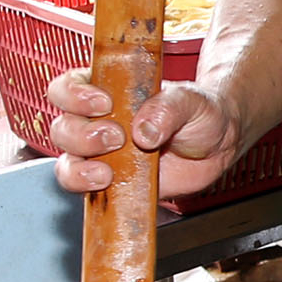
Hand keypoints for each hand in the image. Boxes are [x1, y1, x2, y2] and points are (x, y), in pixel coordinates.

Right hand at [46, 69, 242, 199]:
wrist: (218, 145)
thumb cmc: (200, 113)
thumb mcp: (191, 100)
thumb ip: (168, 108)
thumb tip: (144, 130)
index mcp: (108, 91)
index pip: (69, 87)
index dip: (74, 95)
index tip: (103, 104)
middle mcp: (97, 123)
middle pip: (62, 128)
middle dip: (82, 135)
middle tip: (116, 138)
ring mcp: (102, 156)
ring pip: (67, 164)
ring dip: (79, 170)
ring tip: (108, 173)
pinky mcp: (112, 185)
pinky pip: (87, 192)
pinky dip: (91, 193)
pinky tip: (110, 188)